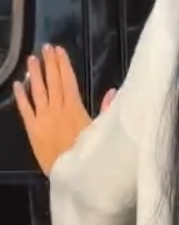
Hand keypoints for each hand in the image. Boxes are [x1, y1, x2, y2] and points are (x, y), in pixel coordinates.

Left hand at [13, 47, 114, 174]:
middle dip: (50, 64)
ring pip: (38, 91)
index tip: (59, 50)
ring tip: (31, 59)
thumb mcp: (103, 133)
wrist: (73, 176)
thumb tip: (113, 91)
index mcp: (74, 108)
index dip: (63, 65)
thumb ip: (107, 111)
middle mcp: (56, 109)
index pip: (68, 81)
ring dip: (34, 74)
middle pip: (53, 82)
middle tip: (46, 47)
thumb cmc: (91, 156)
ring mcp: (42, 119)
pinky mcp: (33, 130)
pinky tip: (18, 85)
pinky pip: (25, 110)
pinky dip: (21, 97)